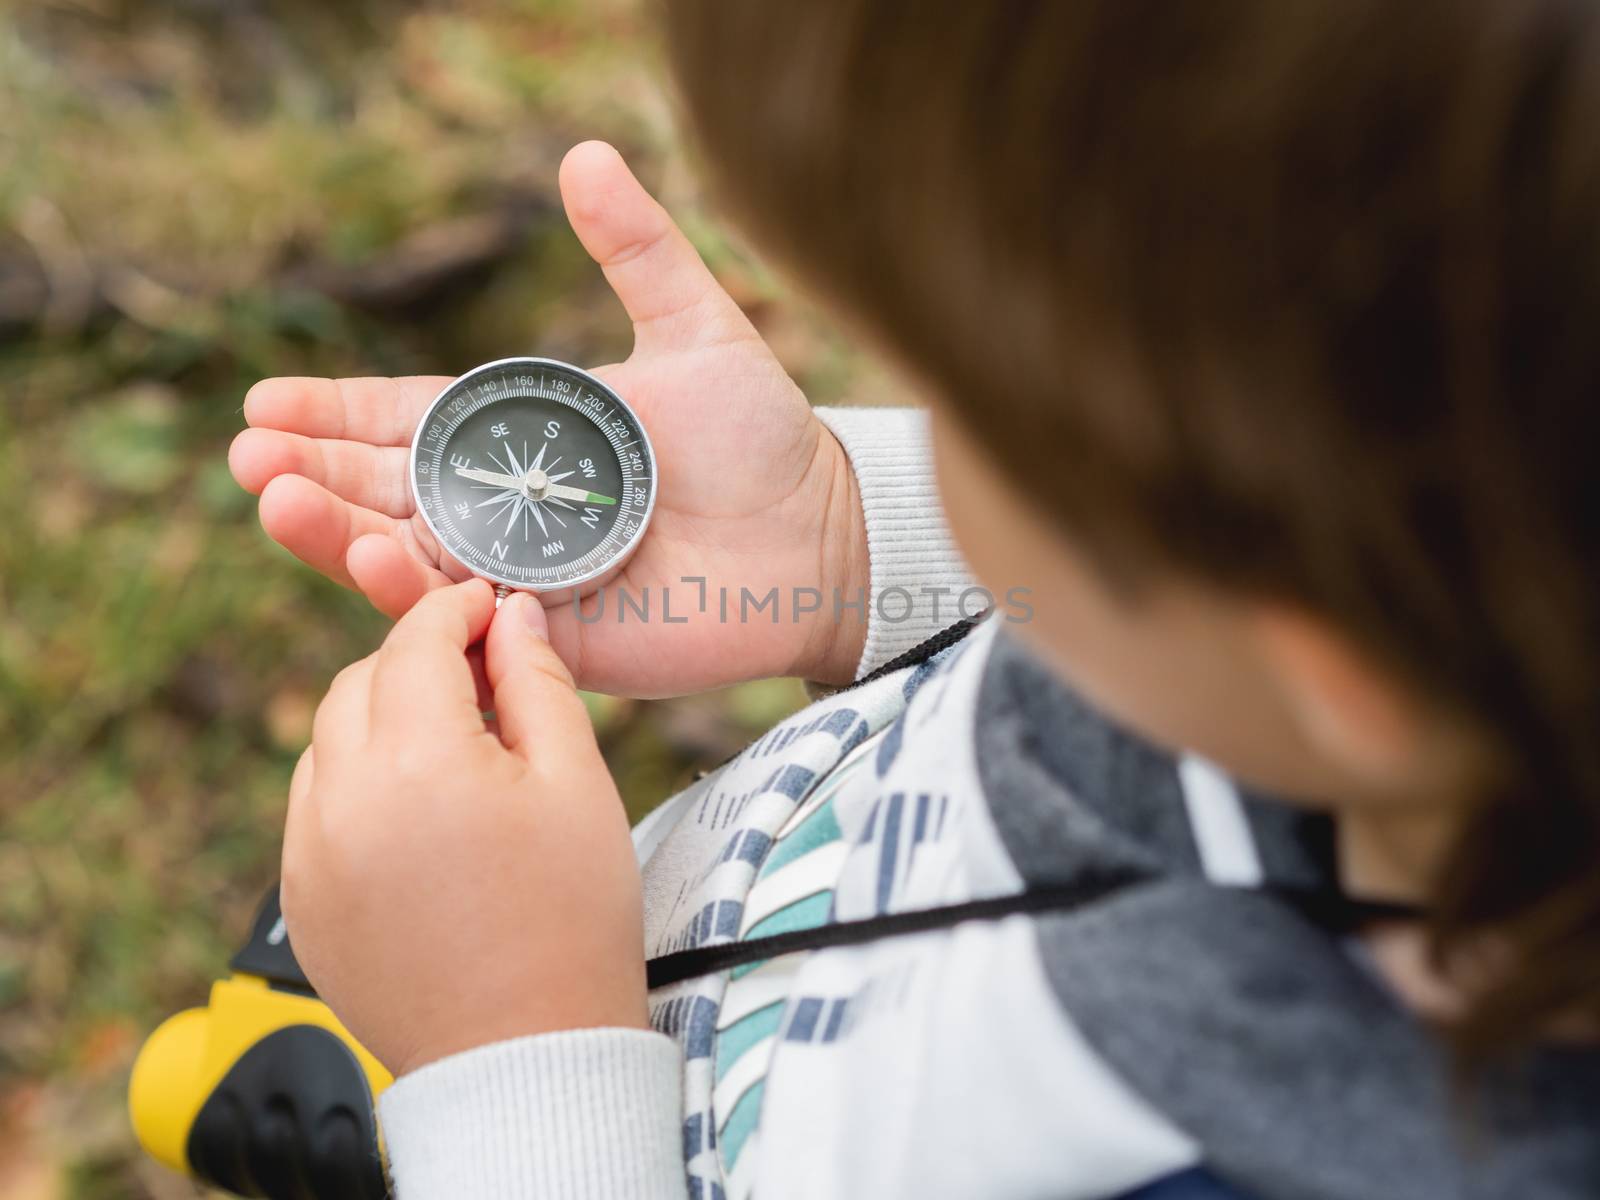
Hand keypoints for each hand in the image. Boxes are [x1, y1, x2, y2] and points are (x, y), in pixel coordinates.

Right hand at [229, 140, 869, 694]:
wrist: (822, 536)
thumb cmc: (764, 436)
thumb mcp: (697, 329)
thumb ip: (639, 251)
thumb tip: (583, 155)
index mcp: (520, 437)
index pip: (407, 422)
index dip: (335, 413)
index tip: (262, 402)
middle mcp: (507, 510)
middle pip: (389, 492)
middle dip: (314, 475)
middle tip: (247, 460)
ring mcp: (525, 578)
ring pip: (411, 561)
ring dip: (339, 535)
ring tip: (276, 503)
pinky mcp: (554, 639)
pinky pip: (472, 626)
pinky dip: (420, 598)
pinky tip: (375, 564)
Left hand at [280, 580, 647, 1076]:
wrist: (526, 1054)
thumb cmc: (570, 919)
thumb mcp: (577, 782)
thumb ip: (538, 681)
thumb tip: (512, 614)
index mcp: (416, 759)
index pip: (416, 639)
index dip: (456, 608)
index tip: (489, 607)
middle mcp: (340, 799)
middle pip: (359, 680)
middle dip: (414, 659)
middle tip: (477, 671)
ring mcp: (308, 854)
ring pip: (327, 739)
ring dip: (378, 716)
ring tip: (449, 742)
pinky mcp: (300, 899)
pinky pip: (313, 805)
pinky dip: (354, 779)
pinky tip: (414, 803)